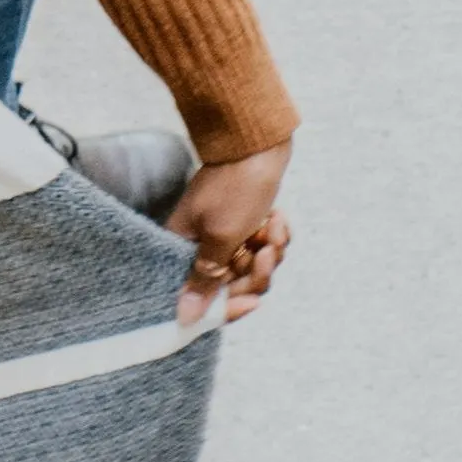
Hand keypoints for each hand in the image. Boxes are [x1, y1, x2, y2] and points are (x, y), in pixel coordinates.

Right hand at [168, 140, 292, 323]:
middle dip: (256, 271)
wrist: (256, 144)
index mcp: (184, 249)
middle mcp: (200, 246)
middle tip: (268, 251)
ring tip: (274, 226)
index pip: (201, 297)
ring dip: (270, 250)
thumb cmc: (235, 188)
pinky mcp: (244, 225)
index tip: (252, 301)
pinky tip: (277, 217)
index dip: (227, 305)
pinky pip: (263, 248)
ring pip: (252, 267)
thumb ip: (205, 278)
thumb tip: (183, 317)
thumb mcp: (221, 237)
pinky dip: (274, 236)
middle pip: (232, 284)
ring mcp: (224, 235)